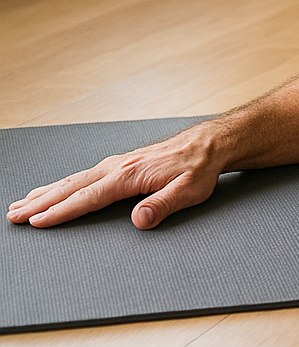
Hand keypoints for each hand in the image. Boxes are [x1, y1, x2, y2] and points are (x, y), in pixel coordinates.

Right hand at [7, 126, 224, 229]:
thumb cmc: (200, 168)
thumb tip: (138, 220)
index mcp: (129, 176)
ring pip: (74, 180)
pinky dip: (63, 184)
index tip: (37, 222)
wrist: (210, 144)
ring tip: (21, 203)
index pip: (87, 198)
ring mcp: (117, 164)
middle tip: (13, 215)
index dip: (61, 212)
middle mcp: (117, 167)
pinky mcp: (121, 164)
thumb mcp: (189, 190)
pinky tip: (54, 189)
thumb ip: (163, 205)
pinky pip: (84, 175)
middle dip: (40, 202)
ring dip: (46, 192)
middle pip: (71, 188)